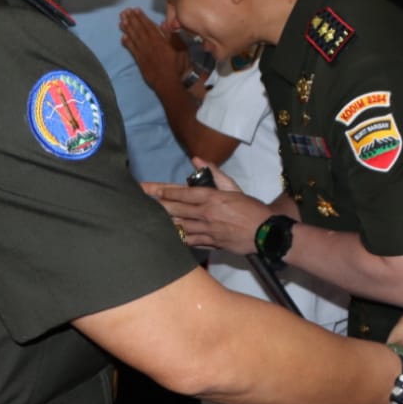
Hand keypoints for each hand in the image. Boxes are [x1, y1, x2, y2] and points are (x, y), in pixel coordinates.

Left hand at [120, 8, 189, 89]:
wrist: (170, 83)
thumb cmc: (178, 66)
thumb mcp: (181, 49)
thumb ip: (172, 36)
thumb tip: (164, 24)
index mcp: (160, 41)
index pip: (149, 27)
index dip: (142, 18)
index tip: (135, 10)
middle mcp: (149, 45)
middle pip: (139, 30)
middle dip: (131, 20)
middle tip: (124, 12)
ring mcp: (143, 54)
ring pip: (134, 38)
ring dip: (127, 29)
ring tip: (121, 21)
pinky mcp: (140, 61)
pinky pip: (132, 50)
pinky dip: (127, 43)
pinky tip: (123, 37)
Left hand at [143, 179, 272, 255]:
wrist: (266, 232)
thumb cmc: (251, 208)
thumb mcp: (234, 187)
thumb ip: (215, 173)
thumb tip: (196, 159)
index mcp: (211, 197)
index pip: (180, 192)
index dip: (161, 190)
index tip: (145, 188)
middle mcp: (205, 214)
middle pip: (174, 209)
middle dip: (154, 205)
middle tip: (136, 202)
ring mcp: (206, 231)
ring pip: (178, 226)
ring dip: (161, 222)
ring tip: (145, 219)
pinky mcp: (210, 244)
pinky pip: (189, 241)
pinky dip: (177, 238)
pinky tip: (165, 236)